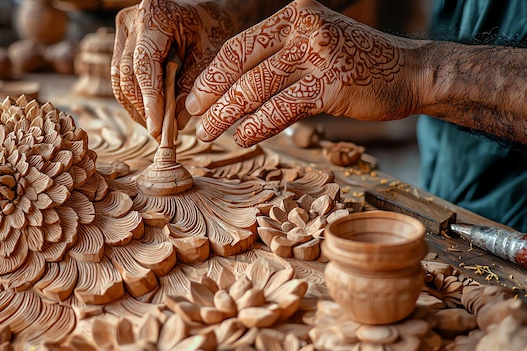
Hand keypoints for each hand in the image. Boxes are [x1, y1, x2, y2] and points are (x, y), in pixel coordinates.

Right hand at [112, 0, 252, 137]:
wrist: (205, 12)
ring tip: (155, 128)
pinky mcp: (122, 42)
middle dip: (143, 109)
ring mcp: (123, 30)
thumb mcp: (209, 54)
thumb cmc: (211, 28)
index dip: (149, 100)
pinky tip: (149, 114)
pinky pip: (121, 76)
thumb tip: (177, 123)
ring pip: (120, 78)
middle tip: (160, 135)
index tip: (156, 128)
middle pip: (128, 74)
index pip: (144, 65)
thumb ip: (193, 86)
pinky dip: (134, 98)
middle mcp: (132, 20)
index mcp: (154, 15)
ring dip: (136, 107)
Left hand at [187, 0, 419, 146]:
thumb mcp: (314, 44)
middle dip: (211, 95)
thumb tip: (231, 88)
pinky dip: (259, 125)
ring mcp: (319, 54)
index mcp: (294, 16)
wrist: (409, 71)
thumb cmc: (354, 62)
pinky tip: (244, 137)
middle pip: (241, 64)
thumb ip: (277, 57)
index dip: (211, 75)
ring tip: (210, 133)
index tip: (195, 97)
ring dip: (227, 114)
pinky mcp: (333, 84)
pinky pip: (283, 108)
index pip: (239, 46)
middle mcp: (304, 28)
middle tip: (193, 117)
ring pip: (257, 87)